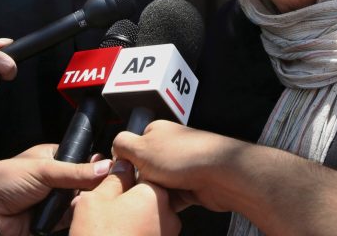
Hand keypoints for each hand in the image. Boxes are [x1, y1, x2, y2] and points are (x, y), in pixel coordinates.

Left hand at [0, 144, 111, 235]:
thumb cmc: (5, 181)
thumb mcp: (43, 170)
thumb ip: (76, 171)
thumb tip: (105, 166)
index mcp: (51, 158)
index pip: (81, 158)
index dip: (95, 163)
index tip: (111, 167)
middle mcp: (54, 178)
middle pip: (84, 181)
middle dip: (92, 184)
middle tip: (105, 185)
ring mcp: (52, 200)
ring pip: (79, 200)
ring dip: (85, 200)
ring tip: (91, 199)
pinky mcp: (50, 220)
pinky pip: (71, 217)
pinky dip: (76, 216)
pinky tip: (80, 211)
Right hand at [70, 159, 180, 235]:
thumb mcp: (96, 200)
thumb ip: (114, 178)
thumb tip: (124, 165)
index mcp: (154, 194)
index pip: (143, 174)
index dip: (124, 179)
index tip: (110, 187)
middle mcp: (168, 215)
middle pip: (145, 198)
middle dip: (124, 202)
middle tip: (102, 211)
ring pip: (144, 219)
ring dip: (127, 219)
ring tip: (102, 227)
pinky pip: (146, 235)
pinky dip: (132, 234)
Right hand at [112, 120, 247, 211]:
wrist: (221, 174)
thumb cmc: (185, 157)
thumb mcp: (141, 147)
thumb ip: (122, 144)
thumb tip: (115, 149)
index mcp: (157, 132)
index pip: (133, 147)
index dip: (128, 161)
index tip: (125, 172)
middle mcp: (170, 147)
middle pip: (144, 169)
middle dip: (142, 181)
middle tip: (143, 185)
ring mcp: (182, 166)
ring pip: (157, 185)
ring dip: (155, 193)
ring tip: (157, 195)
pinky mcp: (191, 185)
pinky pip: (171, 197)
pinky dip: (168, 203)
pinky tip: (167, 205)